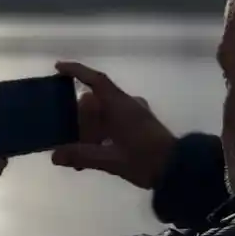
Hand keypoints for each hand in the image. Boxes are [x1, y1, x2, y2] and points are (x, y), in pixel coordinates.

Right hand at [51, 61, 175, 190]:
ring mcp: (137, 114)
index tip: (59, 67)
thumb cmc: (145, 159)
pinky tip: (97, 151)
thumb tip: (55, 156)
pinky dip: (102, 132)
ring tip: (79, 151)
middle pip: (96, 101)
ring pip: (105, 113)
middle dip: (79, 117)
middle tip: (66, 135)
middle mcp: (128, 104)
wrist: (179, 168)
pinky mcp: (142, 125)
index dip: (77, 71)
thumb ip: (82, 156)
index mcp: (120, 105)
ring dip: (91, 128)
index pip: (96, 80)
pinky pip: (115, 121)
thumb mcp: (111, 160)